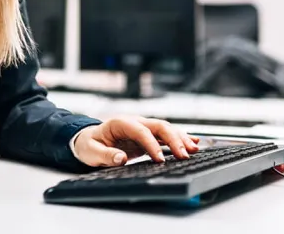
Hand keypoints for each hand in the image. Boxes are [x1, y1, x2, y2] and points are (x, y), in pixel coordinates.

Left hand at [72, 116, 199, 167]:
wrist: (89, 139)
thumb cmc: (89, 145)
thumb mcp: (91, 152)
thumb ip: (105, 155)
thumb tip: (121, 158)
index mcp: (120, 123)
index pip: (141, 131)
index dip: (152, 145)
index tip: (160, 160)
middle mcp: (135, 122)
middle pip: (158, 126)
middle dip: (173, 139)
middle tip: (185, 155)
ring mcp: (143, 128)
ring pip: (166, 129)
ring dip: (180, 138)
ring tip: (194, 149)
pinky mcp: (148, 136)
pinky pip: (166, 136)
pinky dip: (180, 138)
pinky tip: (193, 142)